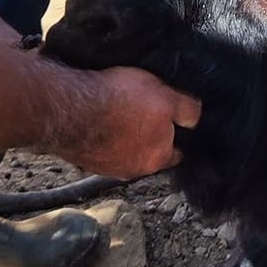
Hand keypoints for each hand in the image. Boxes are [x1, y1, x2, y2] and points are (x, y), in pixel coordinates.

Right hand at [56, 66, 201, 178]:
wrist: (71, 107)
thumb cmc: (121, 100)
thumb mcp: (166, 97)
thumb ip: (187, 111)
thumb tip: (195, 118)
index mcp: (157, 159)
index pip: (176, 153)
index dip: (176, 136)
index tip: (173, 123)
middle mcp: (132, 170)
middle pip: (149, 154)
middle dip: (149, 138)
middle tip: (143, 113)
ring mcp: (105, 167)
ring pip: (123, 152)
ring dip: (123, 138)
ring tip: (119, 113)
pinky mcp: (83, 158)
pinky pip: (100, 147)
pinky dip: (102, 136)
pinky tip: (100, 118)